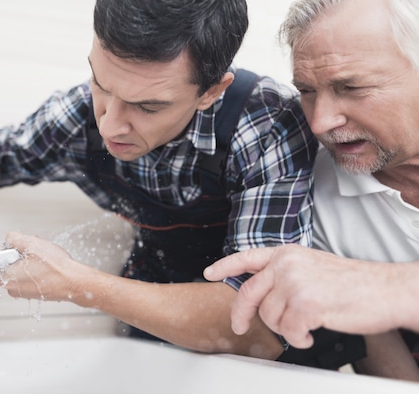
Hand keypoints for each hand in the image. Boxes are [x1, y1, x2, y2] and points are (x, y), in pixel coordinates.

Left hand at [0, 231, 87, 301]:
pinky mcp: (34, 294)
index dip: (17, 248)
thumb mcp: (31, 243)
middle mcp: (11, 288)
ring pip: (23, 268)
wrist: (73, 281)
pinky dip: (39, 271)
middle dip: (26, 255)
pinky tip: (49, 269)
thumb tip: (9, 240)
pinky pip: (32, 277)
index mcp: (5, 277)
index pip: (3, 255)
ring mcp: (23, 293)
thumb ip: (13, 238)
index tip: (28, 250)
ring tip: (46, 262)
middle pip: (13, 262)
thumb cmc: (54, 266)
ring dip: (33, 262)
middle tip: (39, 254)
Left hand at [203, 245, 395, 347]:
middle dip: (240, 314)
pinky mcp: (305, 304)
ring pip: (269, 316)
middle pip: (248, 293)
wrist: (384, 290)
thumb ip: (284, 274)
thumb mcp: (312, 266)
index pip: (246, 257)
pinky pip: (287, 331)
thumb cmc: (354, 283)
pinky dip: (297, 339)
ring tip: (303, 325)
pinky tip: (310, 334)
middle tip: (239, 327)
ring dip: (283, 328)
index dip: (224, 266)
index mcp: (287, 254)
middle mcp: (286, 265)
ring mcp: (294, 283)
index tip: (209, 273)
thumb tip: (263, 292)